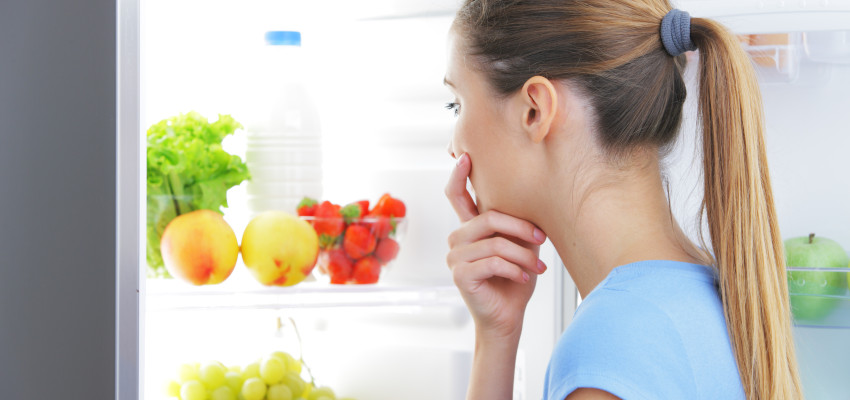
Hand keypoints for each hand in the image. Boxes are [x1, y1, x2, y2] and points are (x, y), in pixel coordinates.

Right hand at [445, 153, 546, 339]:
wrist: (507, 316)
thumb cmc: (514, 280)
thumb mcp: (520, 246)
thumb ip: (516, 225)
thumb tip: (534, 197)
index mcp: (469, 228)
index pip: (456, 196)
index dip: (459, 175)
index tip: (466, 156)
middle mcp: (457, 239)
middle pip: (489, 217)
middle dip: (521, 227)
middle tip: (542, 239)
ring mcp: (455, 257)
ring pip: (495, 243)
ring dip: (523, 255)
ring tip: (538, 267)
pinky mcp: (460, 275)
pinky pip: (493, 262)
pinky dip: (515, 269)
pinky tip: (525, 277)